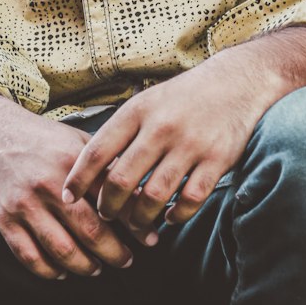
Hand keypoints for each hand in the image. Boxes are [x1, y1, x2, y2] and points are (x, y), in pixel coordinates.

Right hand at [0, 93, 133, 280]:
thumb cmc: (44, 141)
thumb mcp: (80, 144)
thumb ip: (108, 170)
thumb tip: (142, 198)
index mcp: (72, 163)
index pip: (112, 201)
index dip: (136, 225)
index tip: (150, 240)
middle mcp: (47, 185)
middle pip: (90, 232)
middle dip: (114, 253)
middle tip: (125, 260)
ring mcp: (23, 205)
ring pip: (61, 250)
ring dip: (84, 266)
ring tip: (96, 268)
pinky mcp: (3, 220)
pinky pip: (29, 257)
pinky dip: (49, 271)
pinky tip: (62, 272)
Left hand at [62, 29, 305, 237]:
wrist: (237, 81)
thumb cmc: (183, 97)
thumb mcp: (146, 102)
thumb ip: (122, 132)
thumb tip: (92, 171)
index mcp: (137, 111)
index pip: (97, 151)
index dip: (78, 179)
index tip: (68, 198)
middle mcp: (161, 128)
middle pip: (121, 180)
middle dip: (108, 206)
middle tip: (105, 216)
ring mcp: (190, 145)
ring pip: (153, 196)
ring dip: (139, 217)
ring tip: (136, 223)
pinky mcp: (218, 160)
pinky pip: (190, 200)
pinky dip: (175, 215)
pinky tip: (169, 217)